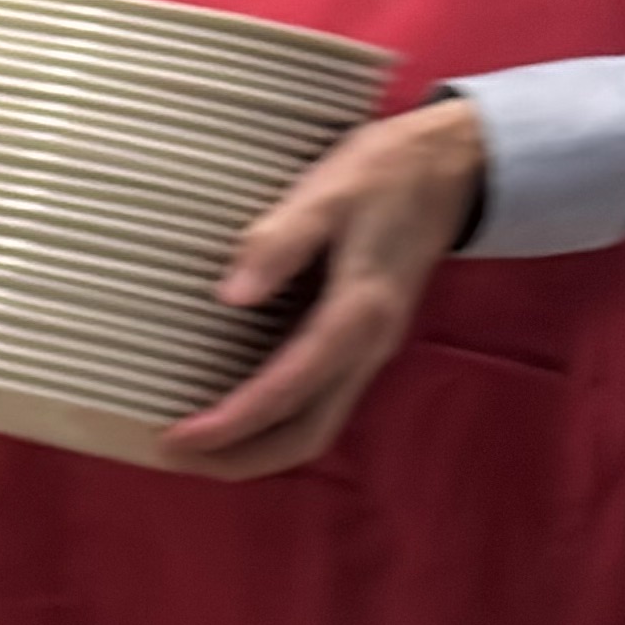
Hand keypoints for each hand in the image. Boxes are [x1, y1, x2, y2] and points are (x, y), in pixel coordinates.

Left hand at [161, 97, 495, 477]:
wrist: (454, 166)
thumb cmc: (387, 173)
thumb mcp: (329, 191)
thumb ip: (281, 241)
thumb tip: (232, 295)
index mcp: (359, 312)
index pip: (290, 388)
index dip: (233, 422)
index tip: (178, 437)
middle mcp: (368, 347)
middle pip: (306, 434)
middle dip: (239, 457)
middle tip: (170, 456)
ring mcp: (368, 352)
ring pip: (314, 428)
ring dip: (254, 450)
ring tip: (191, 451)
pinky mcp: (360, 346)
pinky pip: (316, 405)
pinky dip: (271, 424)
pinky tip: (229, 416)